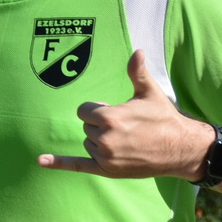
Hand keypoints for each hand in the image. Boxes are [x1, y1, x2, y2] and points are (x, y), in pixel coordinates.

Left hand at [37, 50, 213, 179]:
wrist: (180, 149)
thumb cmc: (164, 119)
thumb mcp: (150, 93)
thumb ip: (137, 73)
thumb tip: (137, 51)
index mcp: (110, 117)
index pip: (84, 111)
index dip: (98, 110)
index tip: (115, 112)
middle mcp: (104, 138)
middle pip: (86, 127)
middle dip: (100, 125)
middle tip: (125, 127)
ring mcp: (105, 157)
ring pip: (87, 143)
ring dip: (99, 140)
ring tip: (125, 140)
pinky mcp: (106, 170)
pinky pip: (77, 165)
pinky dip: (58, 163)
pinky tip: (41, 160)